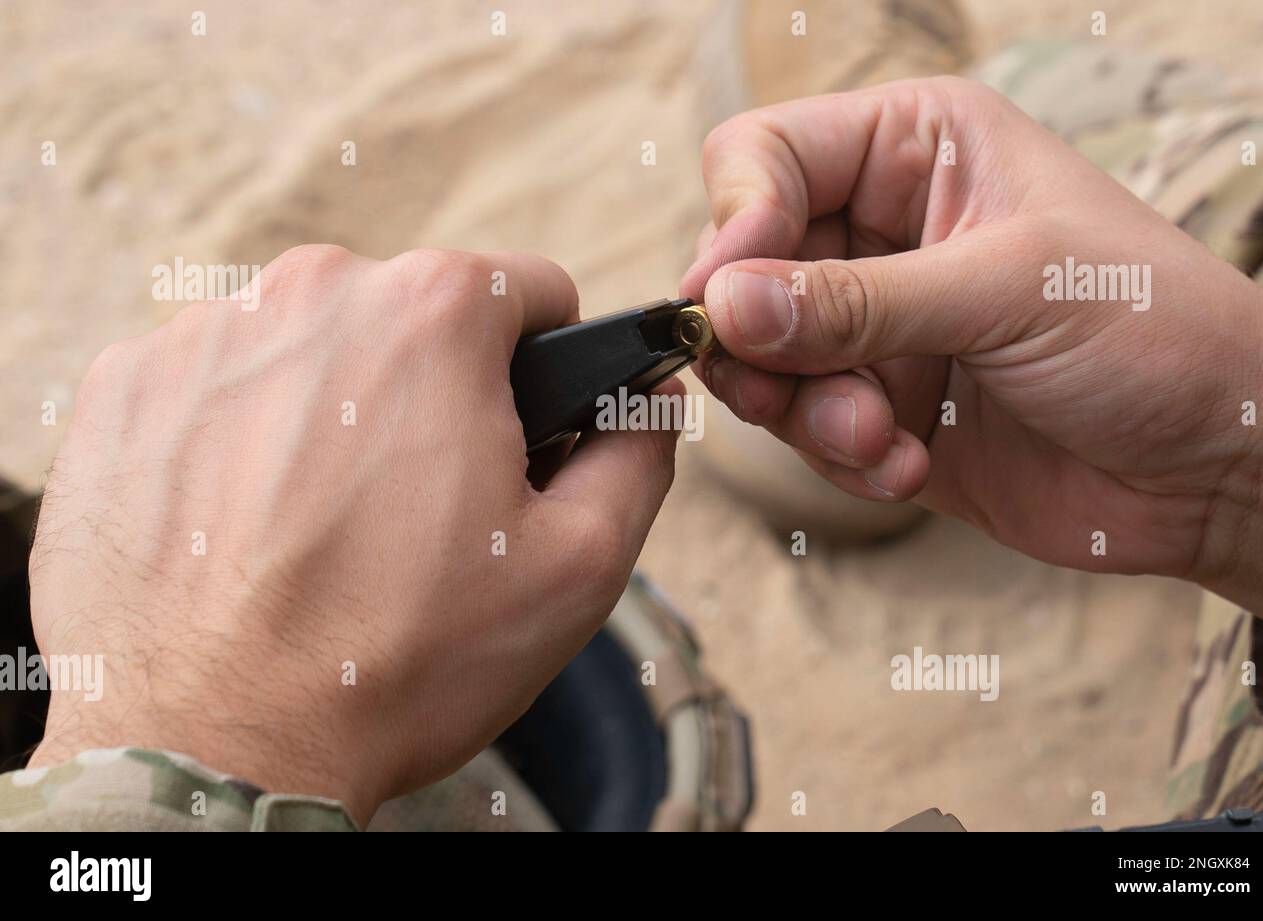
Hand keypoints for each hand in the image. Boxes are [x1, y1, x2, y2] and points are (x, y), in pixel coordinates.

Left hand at [28, 245, 678, 823]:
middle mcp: (309, 291)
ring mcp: (201, 335)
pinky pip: (217, 384)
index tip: (513, 441)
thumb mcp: (577, 568)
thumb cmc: (395, 660)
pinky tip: (246, 525)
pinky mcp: (122, 389)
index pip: (526, 292)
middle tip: (419, 512)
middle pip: (413, 318)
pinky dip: (242, 438)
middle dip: (432, 394)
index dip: (540, 370)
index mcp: (431, 313)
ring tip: (327, 529)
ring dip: (334, 413)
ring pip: (314, 348)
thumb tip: (646, 399)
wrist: (210, 748)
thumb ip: (637, 453)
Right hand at [681, 77, 1262, 629]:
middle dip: (764, 341)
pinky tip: (909, 465)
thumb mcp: (1006, 291)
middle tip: (790, 390)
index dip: (737, 224)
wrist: (1220, 467)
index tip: (733, 302)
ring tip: (878, 436)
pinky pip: (805, 430)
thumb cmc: (1156, 333)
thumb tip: (722, 305)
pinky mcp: (880, 409)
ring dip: (807, 412)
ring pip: (762, 360)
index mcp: (919, 151)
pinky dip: (843, 457)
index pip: (766, 159)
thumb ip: (855, 302)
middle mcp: (884, 232)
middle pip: (745, 268)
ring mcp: (879, 327)